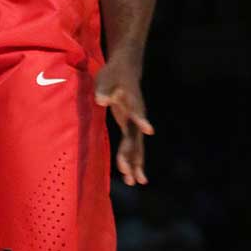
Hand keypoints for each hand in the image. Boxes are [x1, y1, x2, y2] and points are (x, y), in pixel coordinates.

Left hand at [94, 60, 153, 186]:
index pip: (137, 113)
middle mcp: (137, 115)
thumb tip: (101, 101)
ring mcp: (135, 122)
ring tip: (135, 182)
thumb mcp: (105, 77)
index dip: (142, 120)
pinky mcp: (131, 126)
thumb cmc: (113, 73)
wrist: (126, 68)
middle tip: (129, 173)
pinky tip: (131, 176)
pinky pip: (133, 146)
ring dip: (136, 163)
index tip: (149, 130)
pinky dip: (132, 159)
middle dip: (133, 156)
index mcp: (132, 101)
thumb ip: (103, 89)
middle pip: (136, 137)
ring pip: (137, 146)